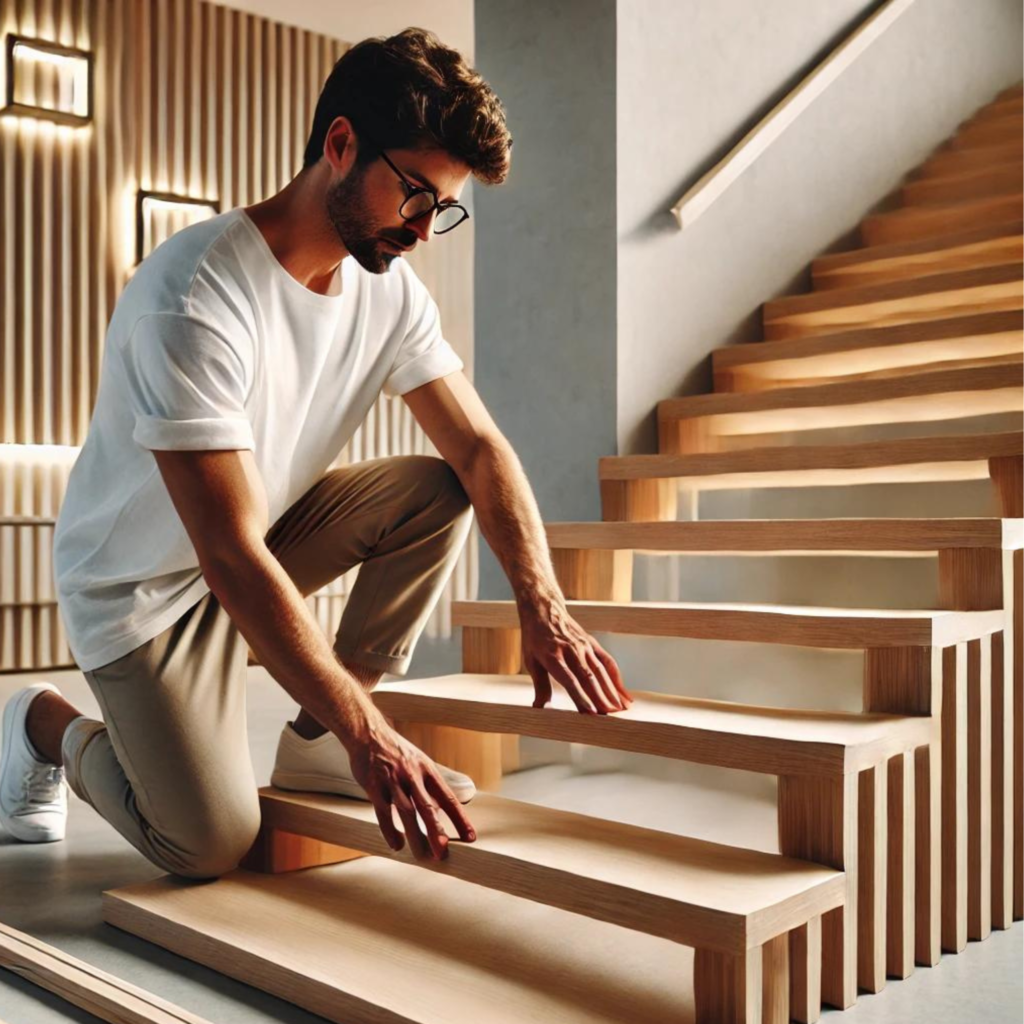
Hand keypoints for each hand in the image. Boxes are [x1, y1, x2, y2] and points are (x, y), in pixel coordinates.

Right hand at [346, 721, 476, 861]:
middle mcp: (412, 775)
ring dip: (415, 836)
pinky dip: (390, 830)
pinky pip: (383, 812)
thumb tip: (442, 809)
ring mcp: (393, 781)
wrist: (368, 734)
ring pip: (406, 813)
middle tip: (443, 853)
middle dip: (437, 832)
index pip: (448, 797)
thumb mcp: (419, 761)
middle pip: (428, 807)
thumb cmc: (396, 751)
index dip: (460, 818)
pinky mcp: (374, 786)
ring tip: (423, 855)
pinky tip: (396, 844)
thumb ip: (428, 784)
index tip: (470, 837)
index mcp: (427, 769)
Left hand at [520, 601, 634, 713]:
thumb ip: (540, 686)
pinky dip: (617, 679)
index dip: (581, 697)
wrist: (544, 609)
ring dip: (611, 691)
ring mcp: (584, 646)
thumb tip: (540, 709)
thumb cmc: (535, 638)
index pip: (569, 681)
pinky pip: (607, 662)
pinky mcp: (592, 643)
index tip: (591, 713)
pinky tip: (624, 694)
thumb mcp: (531, 661)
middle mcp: (571, 651)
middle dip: (600, 699)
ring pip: (601, 671)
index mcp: (552, 656)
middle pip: (589, 678)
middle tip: (610, 717)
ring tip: (620, 710)